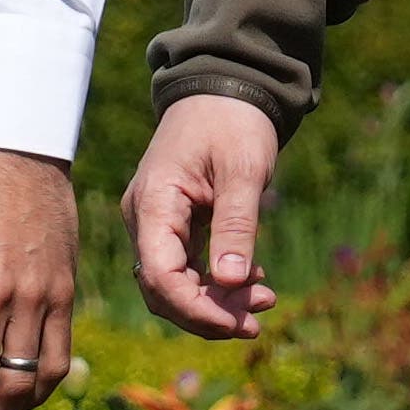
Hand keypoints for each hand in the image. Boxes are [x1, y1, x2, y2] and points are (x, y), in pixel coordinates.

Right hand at [123, 96, 286, 341]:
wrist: (226, 85)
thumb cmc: (233, 121)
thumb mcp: (243, 170)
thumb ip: (236, 226)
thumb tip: (232, 283)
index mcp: (154, 203)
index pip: (161, 277)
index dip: (198, 310)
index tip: (240, 323)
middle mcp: (145, 218)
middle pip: (163, 290)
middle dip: (209, 312)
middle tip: (259, 318)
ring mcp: (156, 222)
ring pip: (175, 284)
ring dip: (216, 301)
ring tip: (264, 300)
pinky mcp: (173, 223)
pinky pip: (186, 267)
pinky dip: (217, 282)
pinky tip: (253, 281)